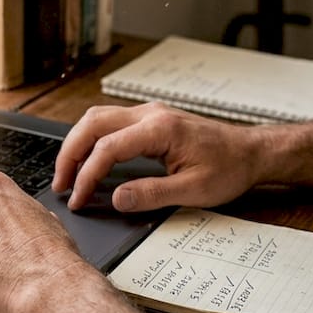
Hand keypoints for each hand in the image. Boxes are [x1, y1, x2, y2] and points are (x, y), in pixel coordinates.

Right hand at [52, 102, 261, 212]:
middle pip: (92, 124)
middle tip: (60, 185)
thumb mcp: (194, 190)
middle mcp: (150, 113)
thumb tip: (116, 199)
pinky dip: (92, 141)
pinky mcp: (151, 120)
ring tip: (69, 175)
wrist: (251, 152)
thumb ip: (152, 194)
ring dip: (78, 144)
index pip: (107, 148)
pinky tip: (89, 161)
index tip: (79, 200)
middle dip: (70, 154)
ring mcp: (149, 113)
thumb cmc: (229, 168)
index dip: (87, 176)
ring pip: (98, 119)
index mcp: (160, 128)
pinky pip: (110, 123)